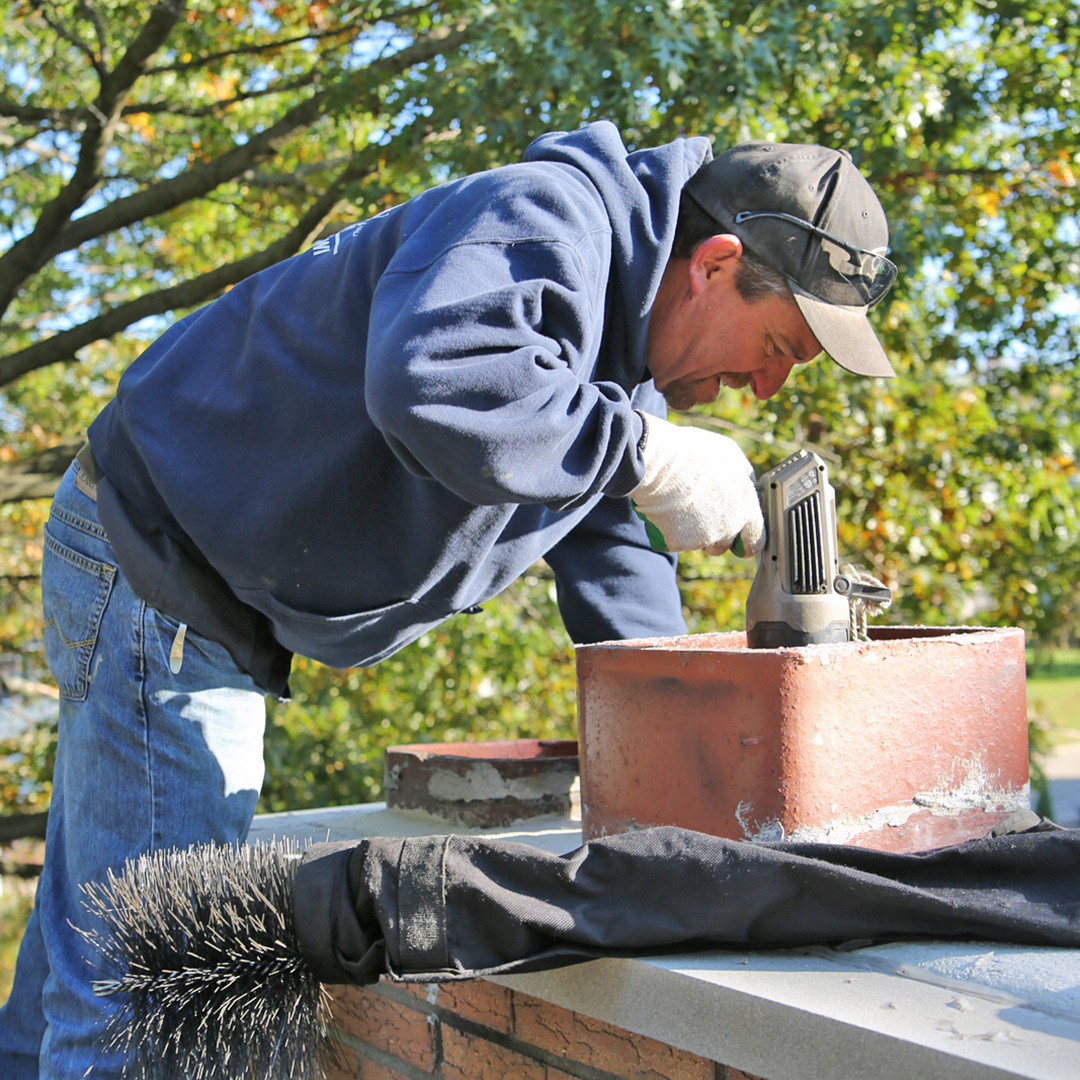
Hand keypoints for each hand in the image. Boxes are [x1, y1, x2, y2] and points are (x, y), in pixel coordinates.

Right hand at [630, 413, 763, 555]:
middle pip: (725, 545)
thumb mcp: (728, 454)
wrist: (658, 461)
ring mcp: (706, 535)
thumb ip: (742, 475)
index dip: (747, 542)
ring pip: (701, 544)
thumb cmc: (691, 451)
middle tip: (700, 520)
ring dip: (694, 536)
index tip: (739, 541)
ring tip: (680, 511)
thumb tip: (745, 483)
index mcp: (746, 504)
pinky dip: (670, 532)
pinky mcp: (681, 542)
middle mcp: (730, 524)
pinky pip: (677, 542)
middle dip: (715, 539)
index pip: (756, 539)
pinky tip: (664, 512)